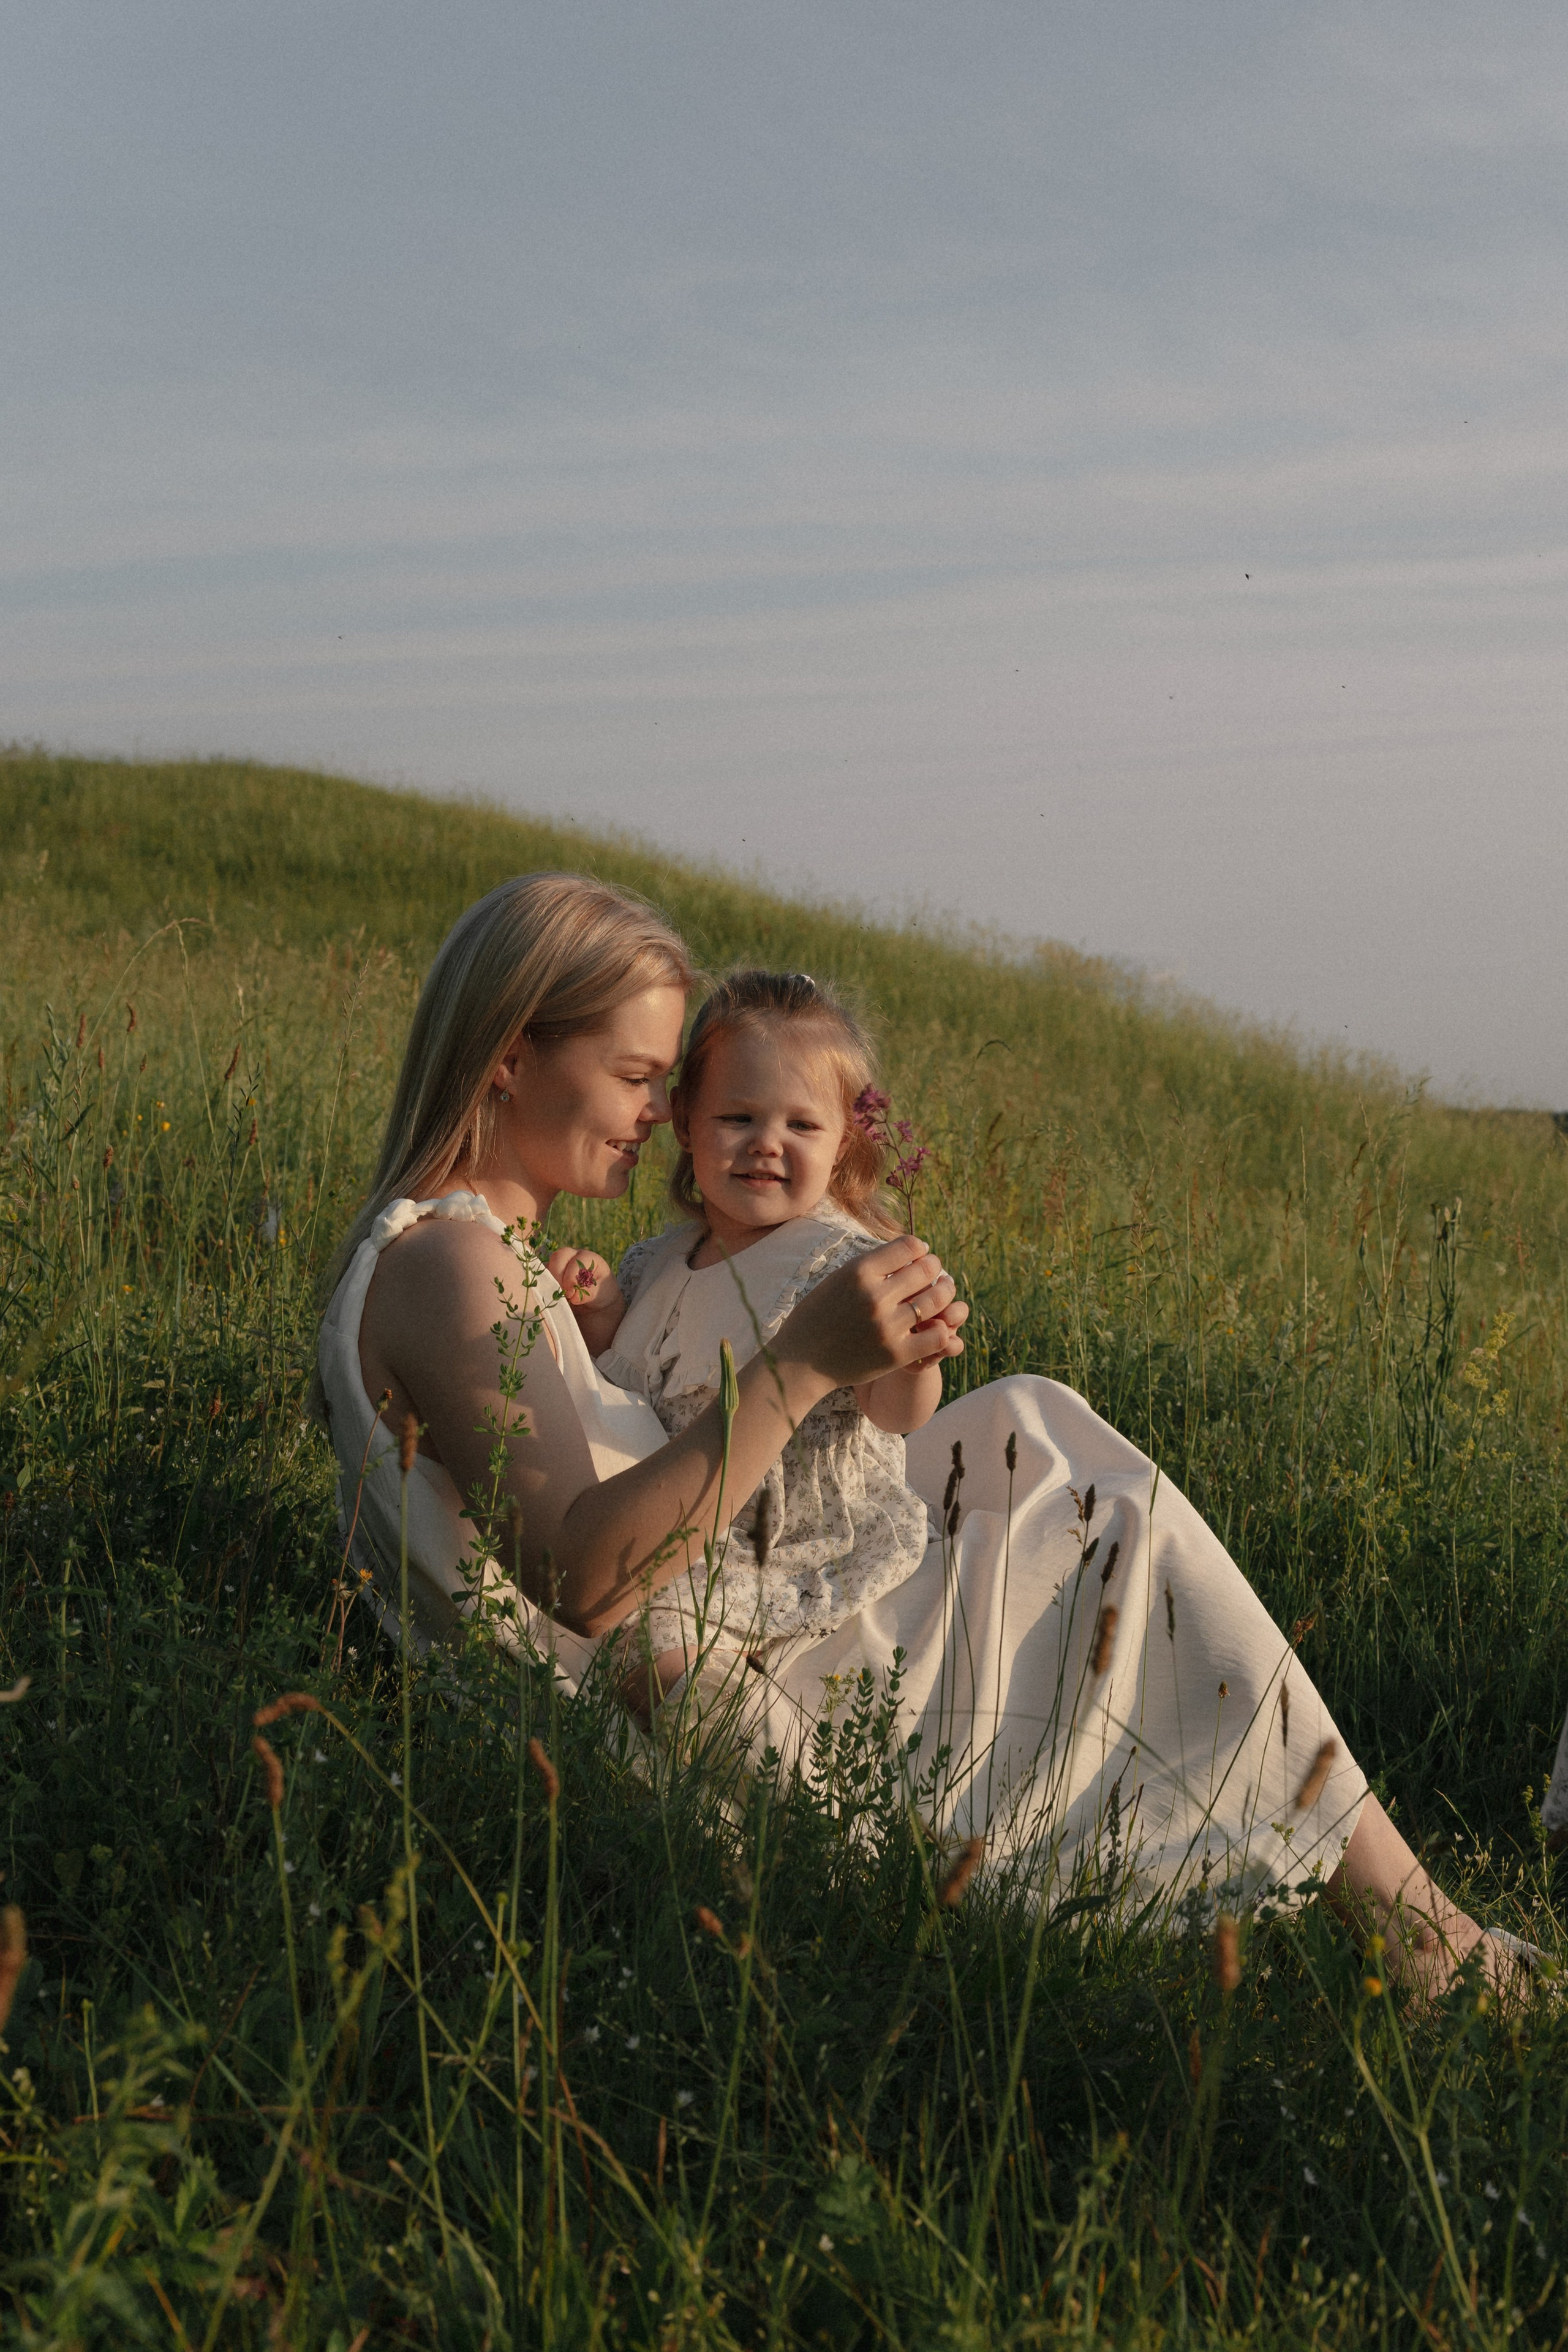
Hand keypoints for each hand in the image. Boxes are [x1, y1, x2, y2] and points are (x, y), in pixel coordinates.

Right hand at [546, 1244, 611, 1307]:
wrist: (595, 1303)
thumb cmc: (601, 1294)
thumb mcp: (602, 1293)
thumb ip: (591, 1292)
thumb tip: (573, 1297)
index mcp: (588, 1258)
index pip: (576, 1260)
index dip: (571, 1277)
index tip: (571, 1294)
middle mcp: (572, 1257)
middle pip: (558, 1257)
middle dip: (558, 1276)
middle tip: (562, 1294)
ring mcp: (558, 1265)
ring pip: (546, 1266)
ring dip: (548, 1282)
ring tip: (556, 1297)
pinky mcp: (549, 1275)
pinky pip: (540, 1277)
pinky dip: (542, 1286)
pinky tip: (549, 1297)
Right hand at [773, 1234, 966, 1391]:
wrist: (799, 1362)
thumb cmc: (818, 1316)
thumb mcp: (838, 1279)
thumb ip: (872, 1265)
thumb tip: (912, 1248)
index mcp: (859, 1272)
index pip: (909, 1246)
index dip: (919, 1248)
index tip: (920, 1254)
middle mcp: (875, 1296)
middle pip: (926, 1269)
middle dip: (935, 1267)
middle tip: (935, 1272)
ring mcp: (887, 1326)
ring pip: (936, 1300)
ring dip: (945, 1292)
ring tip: (943, 1291)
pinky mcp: (896, 1354)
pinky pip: (937, 1336)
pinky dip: (942, 1327)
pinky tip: (936, 1324)